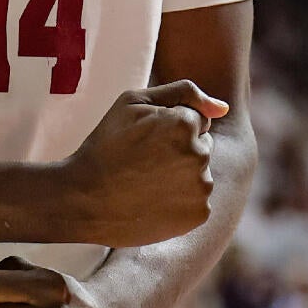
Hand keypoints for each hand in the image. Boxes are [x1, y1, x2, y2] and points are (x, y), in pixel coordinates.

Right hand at [61, 80, 226, 246]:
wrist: (84, 198)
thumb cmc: (106, 145)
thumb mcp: (133, 102)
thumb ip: (184, 92)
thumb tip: (223, 107)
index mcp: (185, 124)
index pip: (197, 120)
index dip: (169, 128)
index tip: (145, 140)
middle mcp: (199, 155)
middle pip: (202, 146)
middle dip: (181, 149)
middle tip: (144, 162)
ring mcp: (201, 188)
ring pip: (200, 173)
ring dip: (182, 175)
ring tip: (146, 182)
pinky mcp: (199, 214)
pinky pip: (198, 199)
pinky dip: (181, 200)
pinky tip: (154, 200)